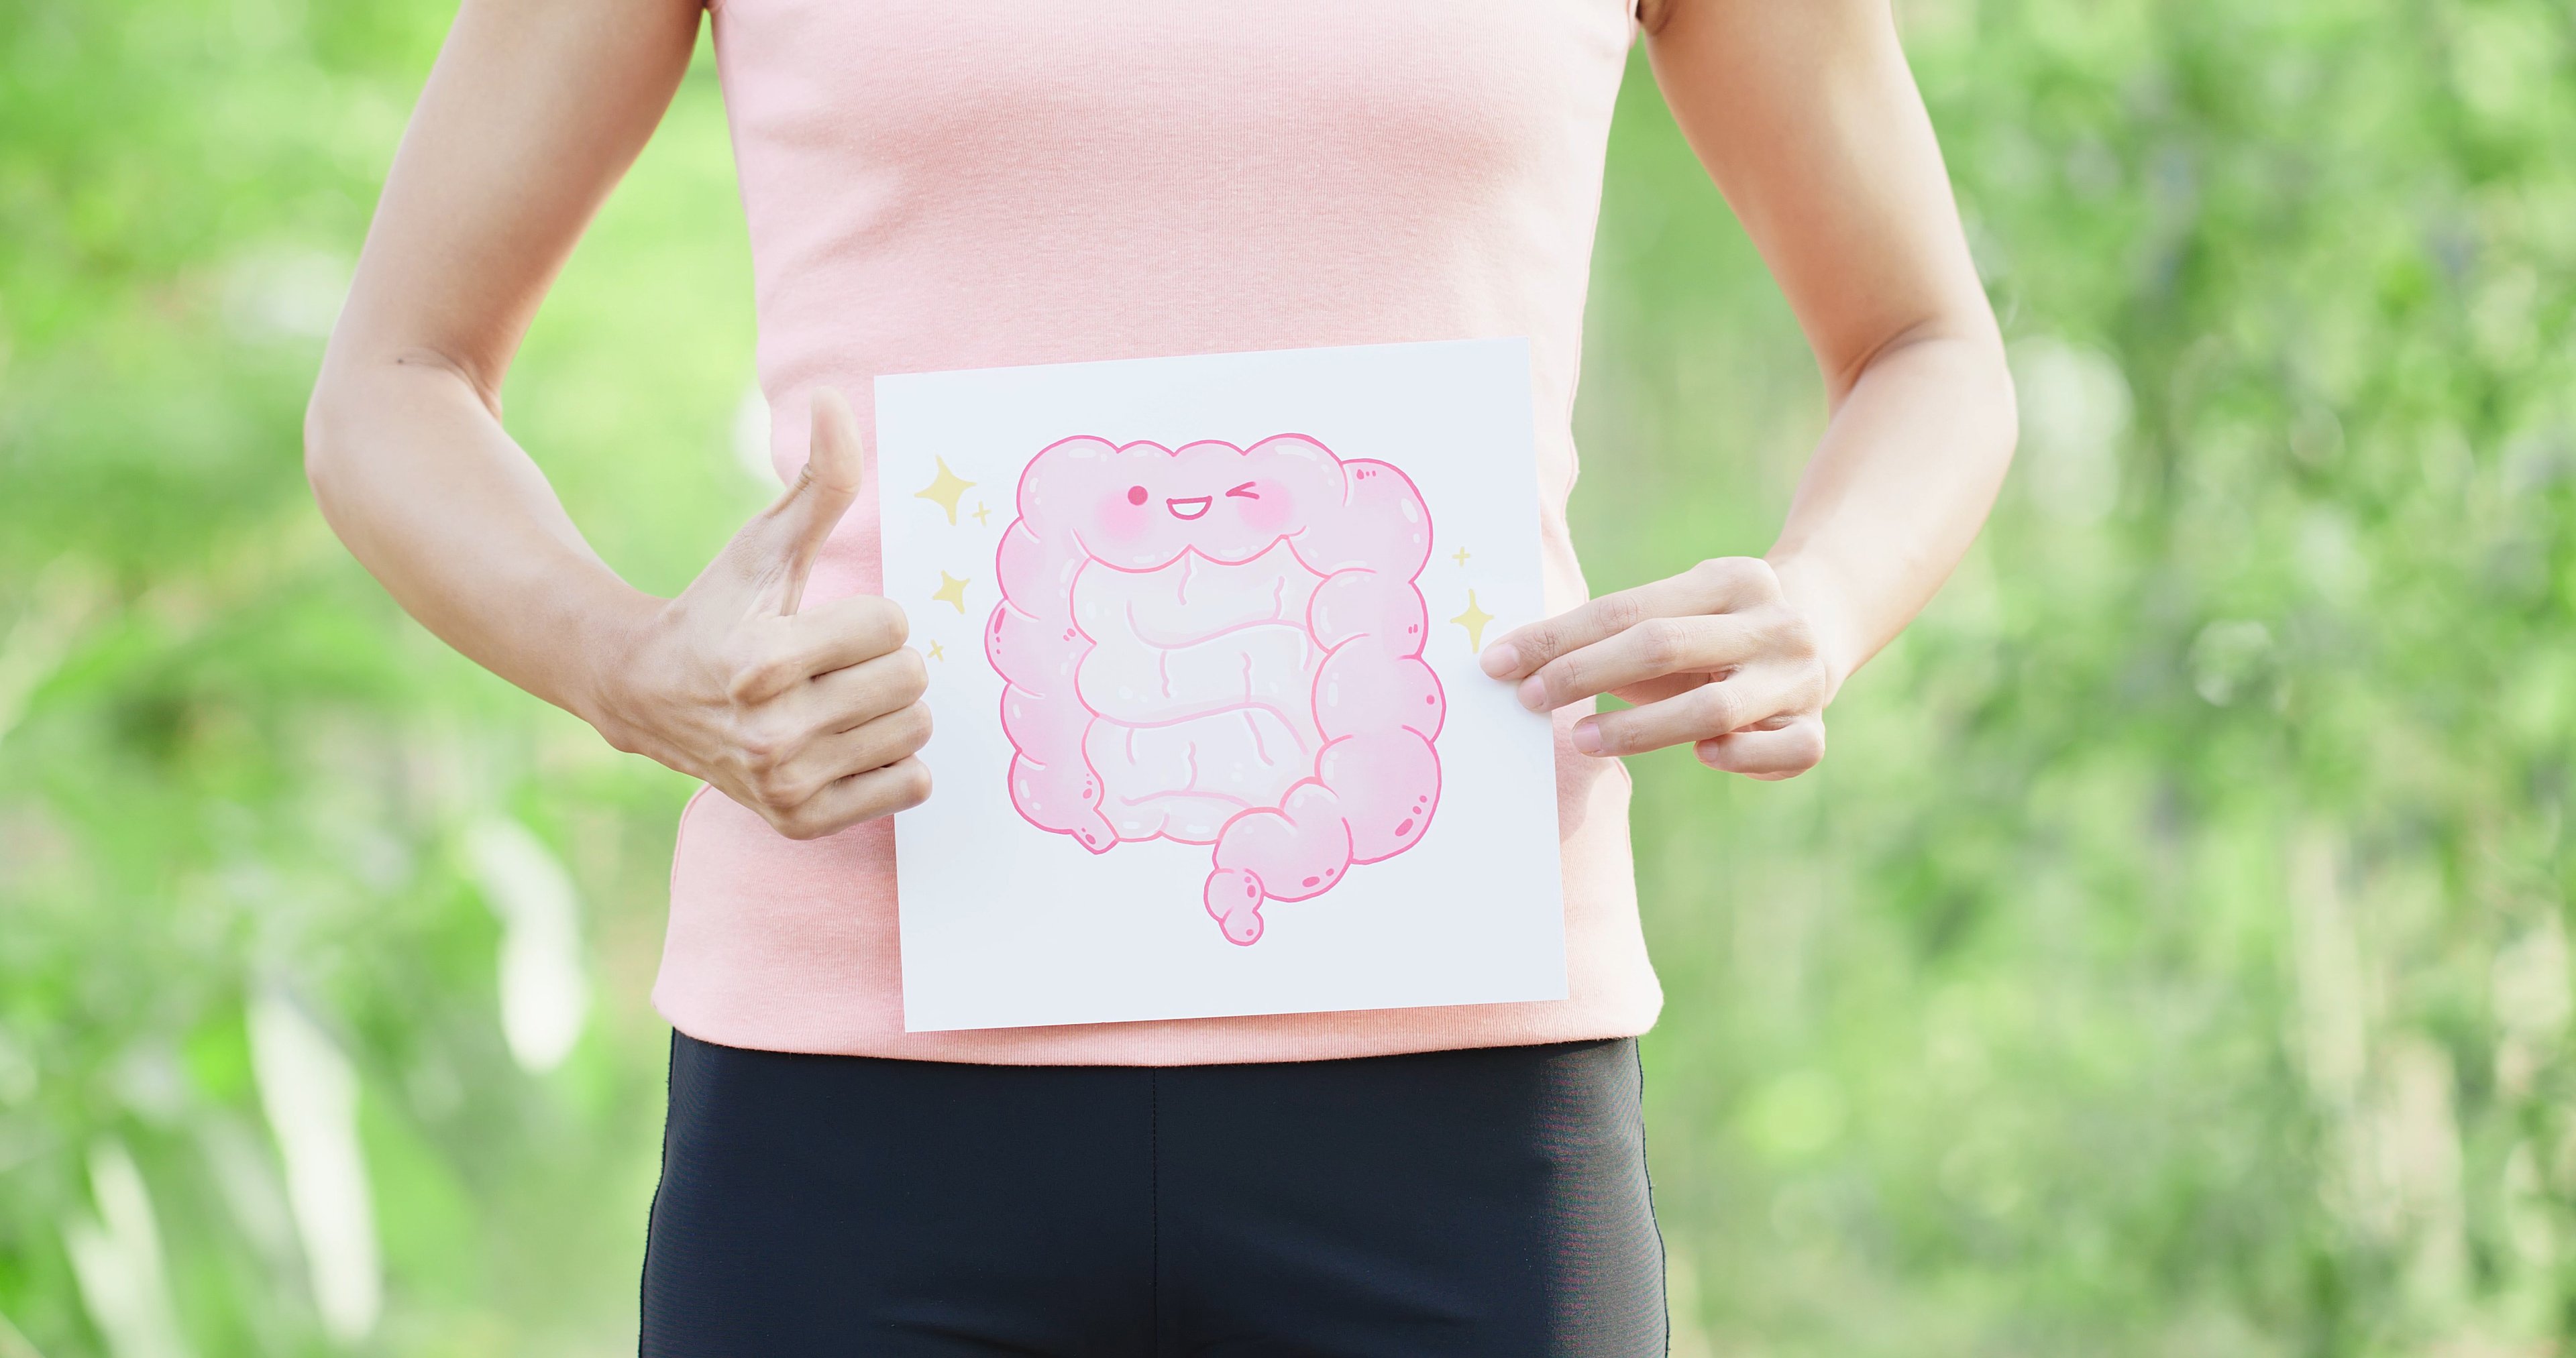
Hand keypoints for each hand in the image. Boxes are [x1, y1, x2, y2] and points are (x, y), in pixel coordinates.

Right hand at [589, 388, 931, 836]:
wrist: (652, 699)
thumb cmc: (722, 611)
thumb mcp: (766, 545)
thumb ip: (816, 481)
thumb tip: (835, 401)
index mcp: (762, 662)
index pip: (892, 626)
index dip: (866, 616)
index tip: (819, 624)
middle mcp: (771, 733)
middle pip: (909, 681)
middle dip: (881, 661)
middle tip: (830, 664)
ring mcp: (786, 785)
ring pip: (916, 731)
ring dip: (890, 709)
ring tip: (837, 700)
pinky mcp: (801, 822)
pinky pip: (911, 787)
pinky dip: (893, 762)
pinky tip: (846, 741)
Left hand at [1478, 557, 1833, 779]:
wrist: (1821, 633)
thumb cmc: (1708, 635)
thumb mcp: (1673, 616)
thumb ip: (1613, 636)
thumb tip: (1514, 667)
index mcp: (1733, 578)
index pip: (1626, 608)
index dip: (1556, 638)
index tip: (1497, 661)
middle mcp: (1773, 622)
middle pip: (1662, 647)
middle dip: (1583, 674)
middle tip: (1526, 699)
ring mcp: (1798, 678)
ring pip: (1712, 711)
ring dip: (1637, 730)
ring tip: (1581, 740)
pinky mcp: (1815, 731)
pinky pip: (1773, 753)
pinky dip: (1734, 758)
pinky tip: (1703, 755)